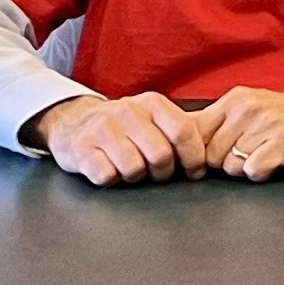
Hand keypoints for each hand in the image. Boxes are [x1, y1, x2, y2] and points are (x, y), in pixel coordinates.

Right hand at [27, 92, 206, 187]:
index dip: (194, 157)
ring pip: (134, 168)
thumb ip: (178, 128)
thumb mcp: (152, 116)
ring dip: (136, 178)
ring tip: (132, 171)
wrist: (72, 121)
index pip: (183, 131)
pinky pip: (106, 176)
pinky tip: (110, 172)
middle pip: (161, 155)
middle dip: (164, 173)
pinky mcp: (81, 149)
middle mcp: (128, 112)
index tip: (196, 172)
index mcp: (152, 103)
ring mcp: (102, 130)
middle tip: (159, 175)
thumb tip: (211, 150)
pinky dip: (112, 180)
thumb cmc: (122, 125)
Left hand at [198, 87, 283, 180]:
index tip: (211, 159)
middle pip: (210, 156)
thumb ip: (211, 121)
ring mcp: (266, 123)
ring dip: (245, 168)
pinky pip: (253, 170)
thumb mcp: (245, 110)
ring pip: (230, 167)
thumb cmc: (281, 119)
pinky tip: (273, 162)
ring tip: (264, 154)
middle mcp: (247, 108)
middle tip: (249, 152)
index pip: (192, 135)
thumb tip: (171, 136)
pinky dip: (261, 172)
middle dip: (225, 162)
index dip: (198, 154)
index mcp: (234, 99)